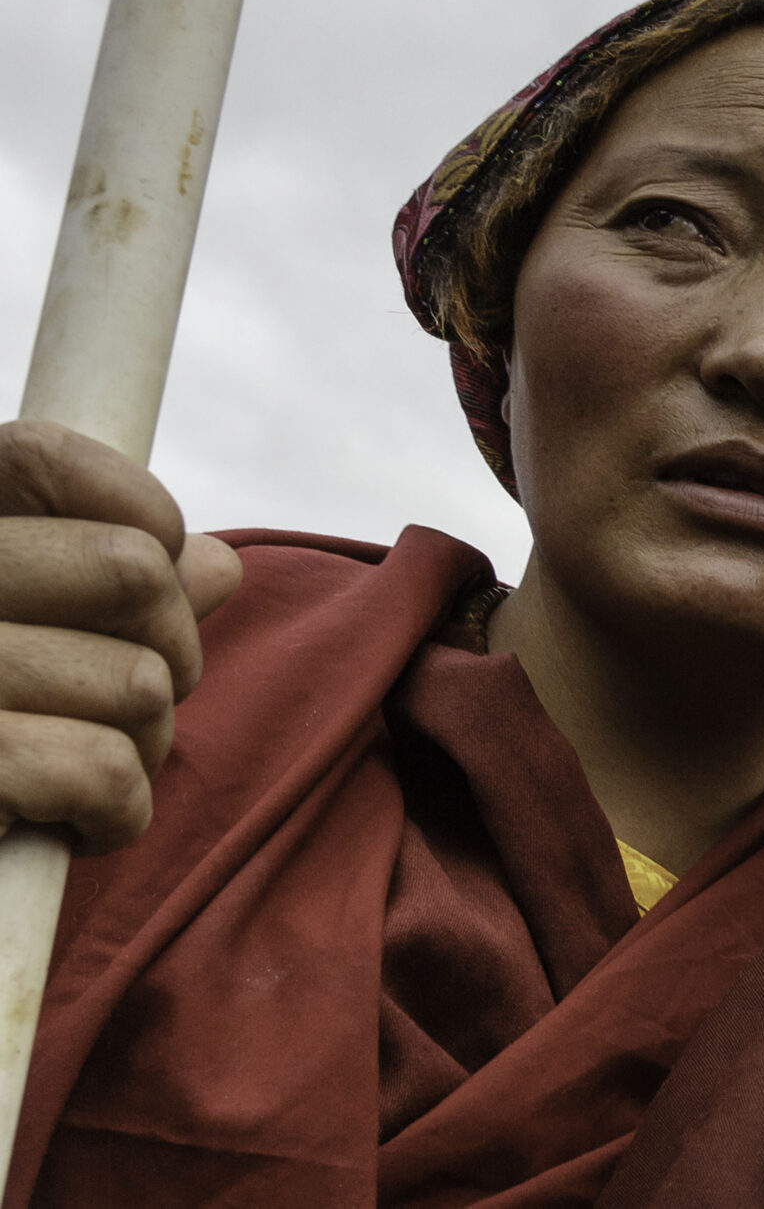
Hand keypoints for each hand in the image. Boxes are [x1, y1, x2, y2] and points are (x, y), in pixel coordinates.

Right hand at [0, 421, 241, 852]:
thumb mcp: (30, 632)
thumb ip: (111, 585)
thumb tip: (216, 564)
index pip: (44, 457)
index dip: (136, 515)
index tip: (135, 587)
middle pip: (133, 571)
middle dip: (168, 651)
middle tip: (116, 704)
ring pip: (141, 684)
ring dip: (142, 743)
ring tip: (76, 769)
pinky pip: (104, 771)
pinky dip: (116, 811)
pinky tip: (69, 823)